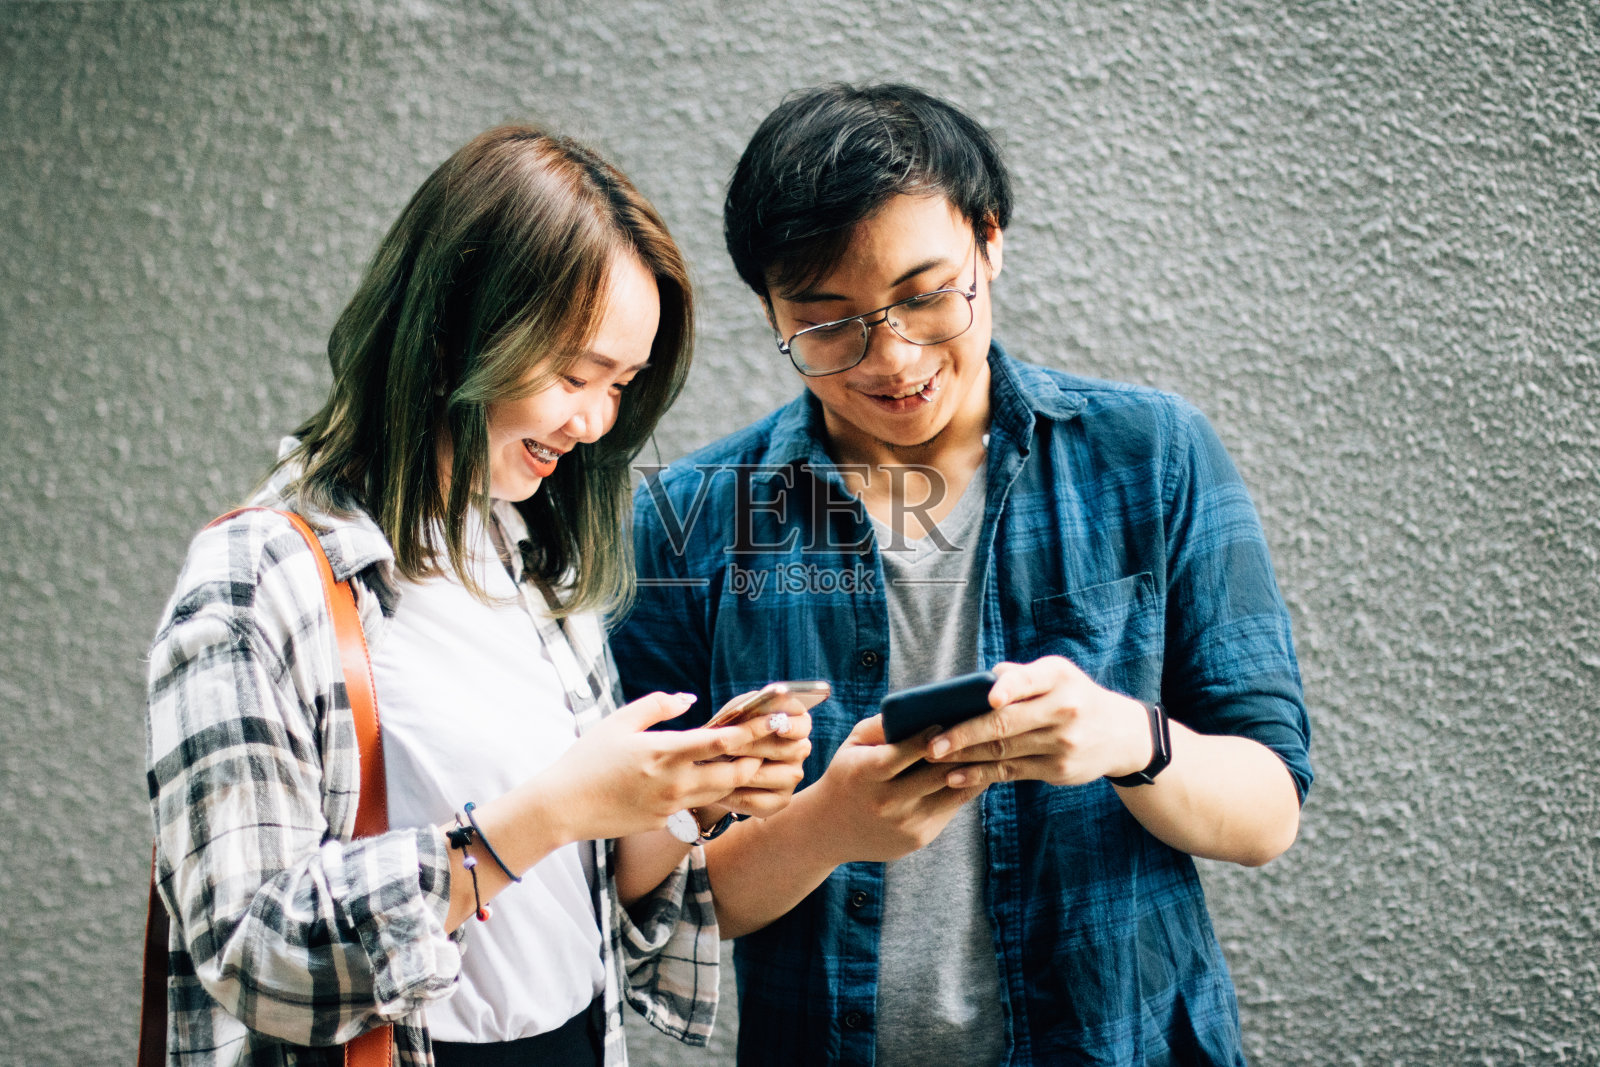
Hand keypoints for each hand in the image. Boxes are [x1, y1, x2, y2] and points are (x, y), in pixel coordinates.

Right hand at [539, 692, 782, 841]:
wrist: (564, 807)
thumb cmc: (588, 759)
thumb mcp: (619, 722)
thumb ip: (658, 706)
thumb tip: (689, 698)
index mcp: (663, 751)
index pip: (720, 740)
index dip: (753, 729)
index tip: (776, 719)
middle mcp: (673, 781)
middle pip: (733, 772)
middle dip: (760, 759)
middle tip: (781, 745)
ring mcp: (671, 805)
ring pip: (722, 791)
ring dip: (743, 777)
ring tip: (764, 761)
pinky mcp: (665, 821)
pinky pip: (699, 806)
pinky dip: (716, 793)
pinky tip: (727, 783)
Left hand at [705, 696, 813, 818]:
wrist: (718, 765)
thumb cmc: (731, 731)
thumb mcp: (737, 715)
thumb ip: (746, 709)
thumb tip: (749, 710)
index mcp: (796, 725)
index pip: (803, 724)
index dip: (792, 726)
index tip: (779, 725)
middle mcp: (800, 750)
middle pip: (785, 750)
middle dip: (753, 747)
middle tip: (727, 746)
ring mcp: (793, 777)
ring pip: (768, 776)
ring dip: (740, 771)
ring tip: (716, 766)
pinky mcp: (781, 800)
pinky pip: (758, 801)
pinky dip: (735, 796)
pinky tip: (718, 790)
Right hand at [803, 714, 983, 864]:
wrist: (830, 829)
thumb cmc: (848, 775)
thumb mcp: (853, 745)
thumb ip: (881, 726)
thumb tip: (918, 706)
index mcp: (865, 774)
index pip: (901, 754)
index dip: (926, 738)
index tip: (945, 721)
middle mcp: (885, 802)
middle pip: (934, 773)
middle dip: (960, 751)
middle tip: (982, 729)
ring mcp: (904, 823)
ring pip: (950, 791)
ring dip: (972, 769)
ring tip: (989, 747)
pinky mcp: (919, 837)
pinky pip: (950, 808)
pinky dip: (966, 787)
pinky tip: (978, 769)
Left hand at [925, 657, 1150, 787]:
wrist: (1120, 734)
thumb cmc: (1072, 696)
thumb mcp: (1056, 675)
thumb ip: (1018, 677)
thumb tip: (973, 684)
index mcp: (1058, 677)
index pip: (1029, 680)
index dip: (1008, 688)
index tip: (988, 699)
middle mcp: (1064, 709)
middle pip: (1006, 723)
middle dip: (964, 734)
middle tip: (931, 743)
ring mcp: (1062, 743)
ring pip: (1004, 751)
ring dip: (965, 756)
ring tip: (934, 759)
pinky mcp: (1058, 770)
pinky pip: (1011, 772)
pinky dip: (980, 775)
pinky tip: (955, 777)